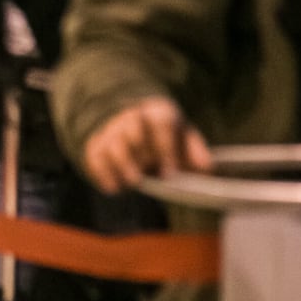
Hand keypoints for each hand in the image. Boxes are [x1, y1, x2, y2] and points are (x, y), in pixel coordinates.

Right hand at [82, 96, 211, 193]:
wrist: (134, 122)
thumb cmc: (166, 136)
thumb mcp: (184, 138)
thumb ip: (195, 151)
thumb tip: (206, 168)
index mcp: (157, 112)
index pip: (161, 123)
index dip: (165, 148)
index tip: (171, 173)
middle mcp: (131, 117)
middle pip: (131, 128)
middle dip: (137, 153)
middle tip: (145, 177)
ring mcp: (111, 129)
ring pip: (111, 143)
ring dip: (120, 164)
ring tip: (132, 183)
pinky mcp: (96, 143)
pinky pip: (93, 156)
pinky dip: (101, 172)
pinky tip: (113, 188)